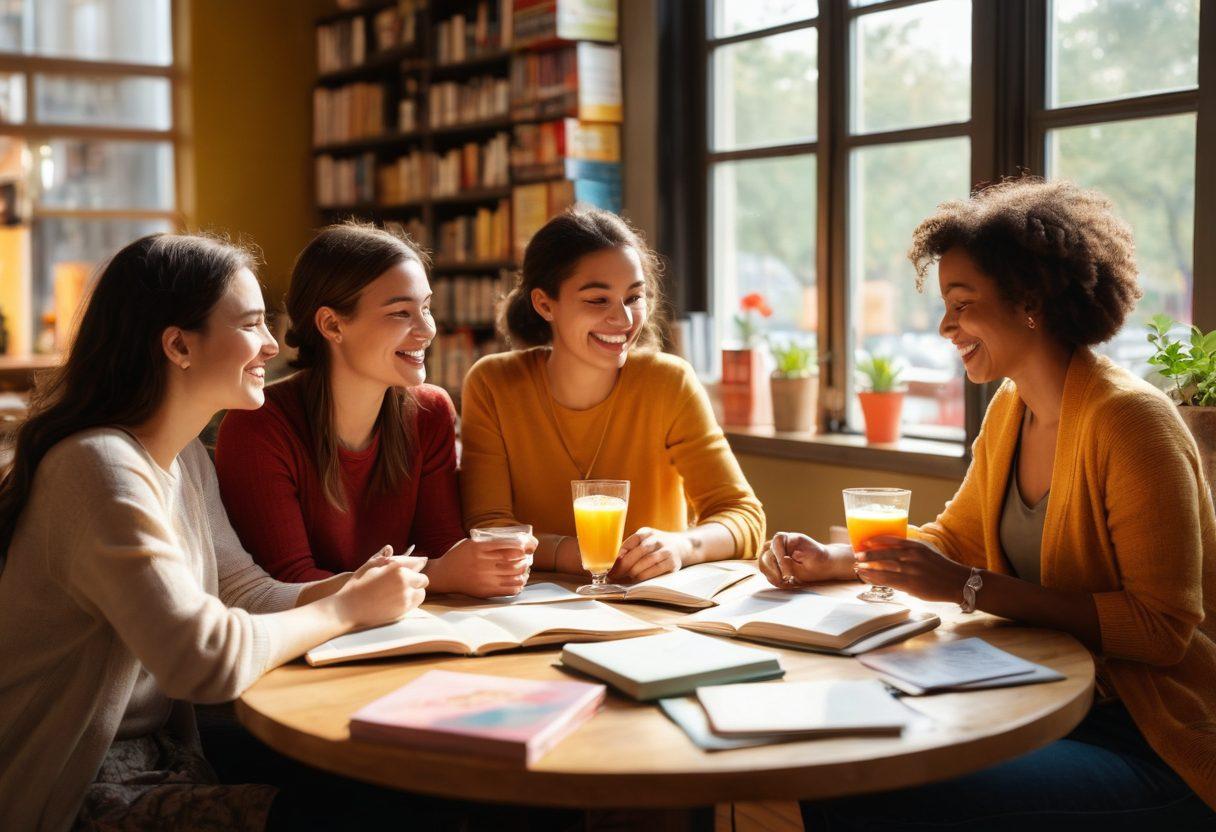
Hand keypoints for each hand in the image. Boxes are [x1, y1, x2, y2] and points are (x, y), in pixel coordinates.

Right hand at [332, 546, 427, 627]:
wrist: (349, 608)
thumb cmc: (358, 584)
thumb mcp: (370, 565)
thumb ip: (386, 557)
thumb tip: (393, 548)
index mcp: (397, 568)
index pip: (418, 562)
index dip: (419, 562)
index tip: (420, 562)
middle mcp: (405, 582)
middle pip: (424, 578)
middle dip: (417, 578)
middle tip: (406, 579)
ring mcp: (405, 597)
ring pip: (422, 592)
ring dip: (416, 590)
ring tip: (402, 590)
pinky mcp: (404, 610)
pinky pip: (415, 603)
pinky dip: (411, 600)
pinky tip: (399, 598)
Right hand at [427, 536, 534, 597]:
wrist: (444, 575)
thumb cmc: (460, 555)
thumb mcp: (471, 542)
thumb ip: (490, 541)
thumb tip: (516, 539)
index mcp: (480, 547)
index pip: (509, 544)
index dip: (525, 545)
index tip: (531, 545)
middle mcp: (482, 562)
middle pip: (514, 560)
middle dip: (526, 558)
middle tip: (529, 557)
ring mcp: (484, 578)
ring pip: (514, 575)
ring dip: (524, 571)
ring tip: (525, 568)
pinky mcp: (485, 591)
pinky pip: (509, 589)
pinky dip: (519, 584)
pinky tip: (520, 580)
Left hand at [609, 528, 691, 582]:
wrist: (682, 546)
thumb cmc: (656, 546)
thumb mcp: (645, 541)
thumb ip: (631, 549)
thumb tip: (615, 565)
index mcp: (646, 532)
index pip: (630, 542)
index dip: (619, 556)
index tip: (611, 568)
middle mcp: (656, 539)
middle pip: (638, 552)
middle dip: (623, 566)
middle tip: (613, 577)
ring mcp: (666, 550)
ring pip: (646, 561)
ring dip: (633, 572)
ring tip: (624, 579)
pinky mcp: (672, 562)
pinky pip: (656, 570)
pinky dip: (644, 576)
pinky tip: (637, 580)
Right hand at [758, 532, 839, 587]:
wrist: (821, 564)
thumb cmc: (818, 561)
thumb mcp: (810, 563)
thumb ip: (794, 564)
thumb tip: (781, 562)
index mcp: (789, 538)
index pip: (777, 543)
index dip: (779, 559)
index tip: (787, 574)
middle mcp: (778, 544)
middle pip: (766, 556)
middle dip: (775, 572)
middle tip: (786, 581)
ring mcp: (772, 553)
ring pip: (763, 565)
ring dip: (773, 577)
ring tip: (787, 584)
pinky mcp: (771, 562)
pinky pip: (766, 572)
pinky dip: (774, 580)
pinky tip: (786, 583)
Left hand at [854, 536, 970, 602]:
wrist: (957, 582)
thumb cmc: (941, 567)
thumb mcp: (926, 551)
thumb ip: (910, 549)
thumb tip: (891, 550)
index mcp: (916, 546)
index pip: (892, 539)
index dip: (876, 540)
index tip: (864, 541)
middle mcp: (913, 556)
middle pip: (884, 554)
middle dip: (868, 554)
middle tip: (857, 555)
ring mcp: (912, 571)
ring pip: (884, 569)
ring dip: (868, 568)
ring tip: (858, 567)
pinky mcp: (911, 585)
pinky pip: (889, 581)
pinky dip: (876, 579)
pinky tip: (867, 578)